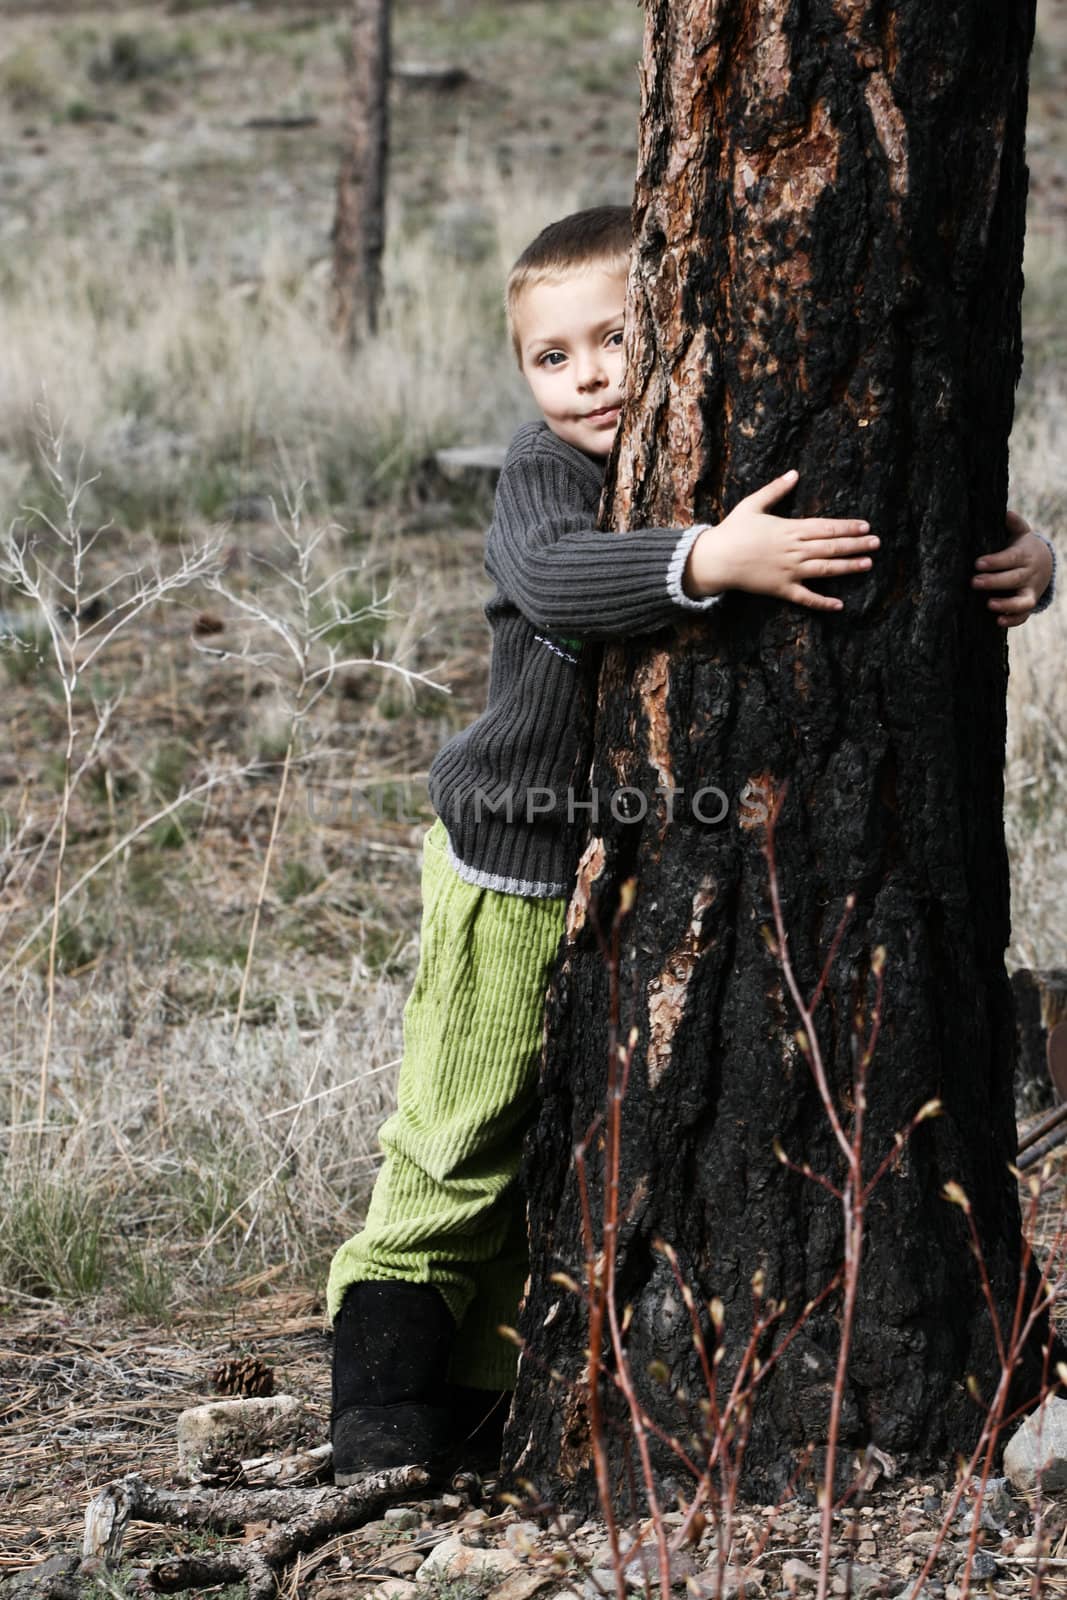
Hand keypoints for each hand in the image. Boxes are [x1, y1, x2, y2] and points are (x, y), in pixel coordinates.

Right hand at [684, 469, 877, 610]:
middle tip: (877, 543)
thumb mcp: (752, 504)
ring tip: (868, 564)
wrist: (716, 559)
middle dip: (856, 545)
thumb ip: (775, 489)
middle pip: (831, 547)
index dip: (847, 527)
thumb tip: (794, 473)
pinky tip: (839, 605)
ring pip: (825, 569)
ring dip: (848, 567)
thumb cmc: (733, 530)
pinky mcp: (781, 589)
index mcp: (789, 529)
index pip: (826, 527)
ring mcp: (789, 571)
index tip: (865, 526)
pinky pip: (806, 598)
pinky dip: (823, 602)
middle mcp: (794, 550)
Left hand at [971, 510, 1052, 627]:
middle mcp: (1029, 574)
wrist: (1045, 564)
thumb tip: (1005, 512)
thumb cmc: (1023, 547)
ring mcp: (1030, 591)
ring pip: (1023, 601)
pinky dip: (1013, 620)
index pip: (1010, 559)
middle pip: (1014, 579)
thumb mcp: (1021, 534)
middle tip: (973, 582)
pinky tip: (998, 621)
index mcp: (1024, 555)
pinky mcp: (1028, 604)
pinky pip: (1023, 615)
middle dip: (994, 581)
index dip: (995, 561)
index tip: (977, 563)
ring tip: (989, 604)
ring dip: (1007, 605)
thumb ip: (1014, 524)